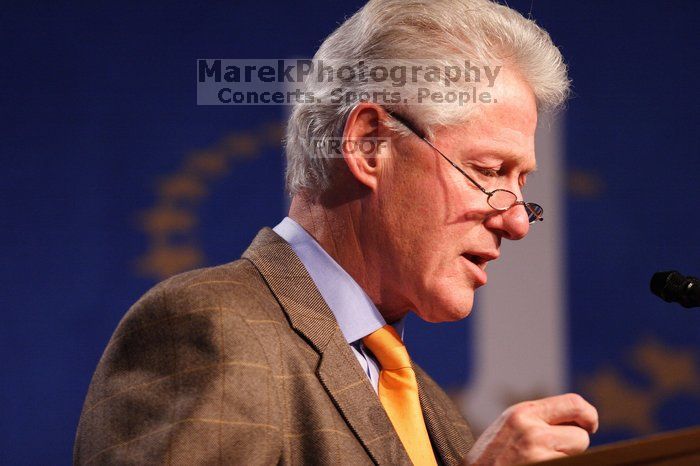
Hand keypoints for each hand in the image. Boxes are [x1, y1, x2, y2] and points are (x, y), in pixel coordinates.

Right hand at [464, 393, 597, 465]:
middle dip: (573, 447)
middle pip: (581, 437)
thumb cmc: (490, 457)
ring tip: (537, 462)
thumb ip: (538, 418)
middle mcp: (532, 431)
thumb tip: (579, 420)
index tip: (589, 425)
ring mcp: (538, 456)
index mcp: (523, 412)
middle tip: (553, 453)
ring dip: (564, 460)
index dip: (589, 415)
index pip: (574, 403)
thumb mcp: (510, 426)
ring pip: (577, 458)